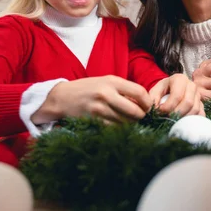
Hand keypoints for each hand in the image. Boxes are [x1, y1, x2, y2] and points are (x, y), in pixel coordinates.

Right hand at [33, 75, 152, 123]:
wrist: (62, 97)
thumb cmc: (88, 89)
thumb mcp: (106, 82)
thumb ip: (124, 90)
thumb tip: (144, 103)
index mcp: (112, 81)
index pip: (140, 92)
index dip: (148, 102)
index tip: (149, 107)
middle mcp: (106, 94)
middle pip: (135, 110)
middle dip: (141, 116)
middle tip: (141, 117)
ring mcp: (99, 108)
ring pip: (126, 122)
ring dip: (131, 124)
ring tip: (128, 120)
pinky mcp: (93, 120)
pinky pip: (114, 128)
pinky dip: (119, 128)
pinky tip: (117, 124)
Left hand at [150, 74, 203, 115]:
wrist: (170, 90)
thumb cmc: (162, 90)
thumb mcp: (155, 92)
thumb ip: (153, 100)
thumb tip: (155, 111)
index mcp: (180, 79)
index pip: (177, 95)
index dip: (168, 107)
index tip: (160, 112)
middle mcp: (191, 85)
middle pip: (188, 102)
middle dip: (176, 113)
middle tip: (167, 118)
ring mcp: (198, 95)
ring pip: (195, 109)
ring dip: (184, 118)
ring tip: (173, 120)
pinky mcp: (201, 104)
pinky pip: (200, 114)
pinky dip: (192, 120)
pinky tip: (182, 121)